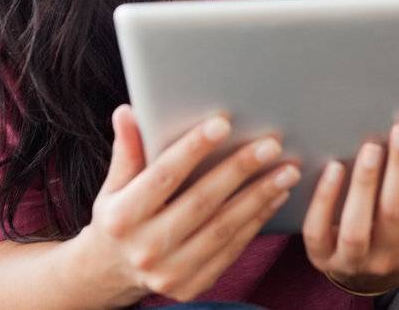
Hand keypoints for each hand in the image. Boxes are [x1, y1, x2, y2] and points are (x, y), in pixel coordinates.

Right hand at [78, 104, 299, 305]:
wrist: (111, 273)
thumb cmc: (118, 217)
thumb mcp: (113, 186)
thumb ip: (127, 151)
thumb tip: (127, 112)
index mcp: (122, 218)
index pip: (163, 176)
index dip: (193, 148)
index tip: (223, 123)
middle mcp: (145, 249)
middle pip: (201, 202)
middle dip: (239, 170)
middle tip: (271, 145)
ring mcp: (169, 273)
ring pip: (223, 228)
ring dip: (259, 197)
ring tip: (287, 171)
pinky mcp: (191, 286)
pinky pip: (231, 250)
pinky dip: (256, 222)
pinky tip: (275, 198)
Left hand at [301, 120, 398, 294]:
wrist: (363, 275)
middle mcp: (393, 257)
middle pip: (396, 213)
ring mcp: (354, 259)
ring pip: (358, 224)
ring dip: (364, 184)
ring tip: (371, 145)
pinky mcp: (321, 254)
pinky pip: (320, 229)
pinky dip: (325, 199)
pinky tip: (333, 166)